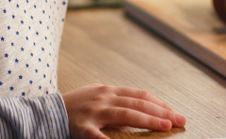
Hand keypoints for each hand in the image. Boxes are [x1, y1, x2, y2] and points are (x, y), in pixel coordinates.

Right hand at [62, 83, 185, 138]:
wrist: (46, 112)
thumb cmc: (75, 107)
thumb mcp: (97, 98)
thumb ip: (117, 102)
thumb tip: (143, 110)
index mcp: (109, 91)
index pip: (140, 95)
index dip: (159, 103)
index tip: (174, 112)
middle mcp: (104, 98)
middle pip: (138, 103)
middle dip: (161, 112)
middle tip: (179, 120)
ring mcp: (94, 112)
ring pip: (126, 114)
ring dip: (148, 120)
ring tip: (165, 127)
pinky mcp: (83, 128)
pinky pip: (100, 136)